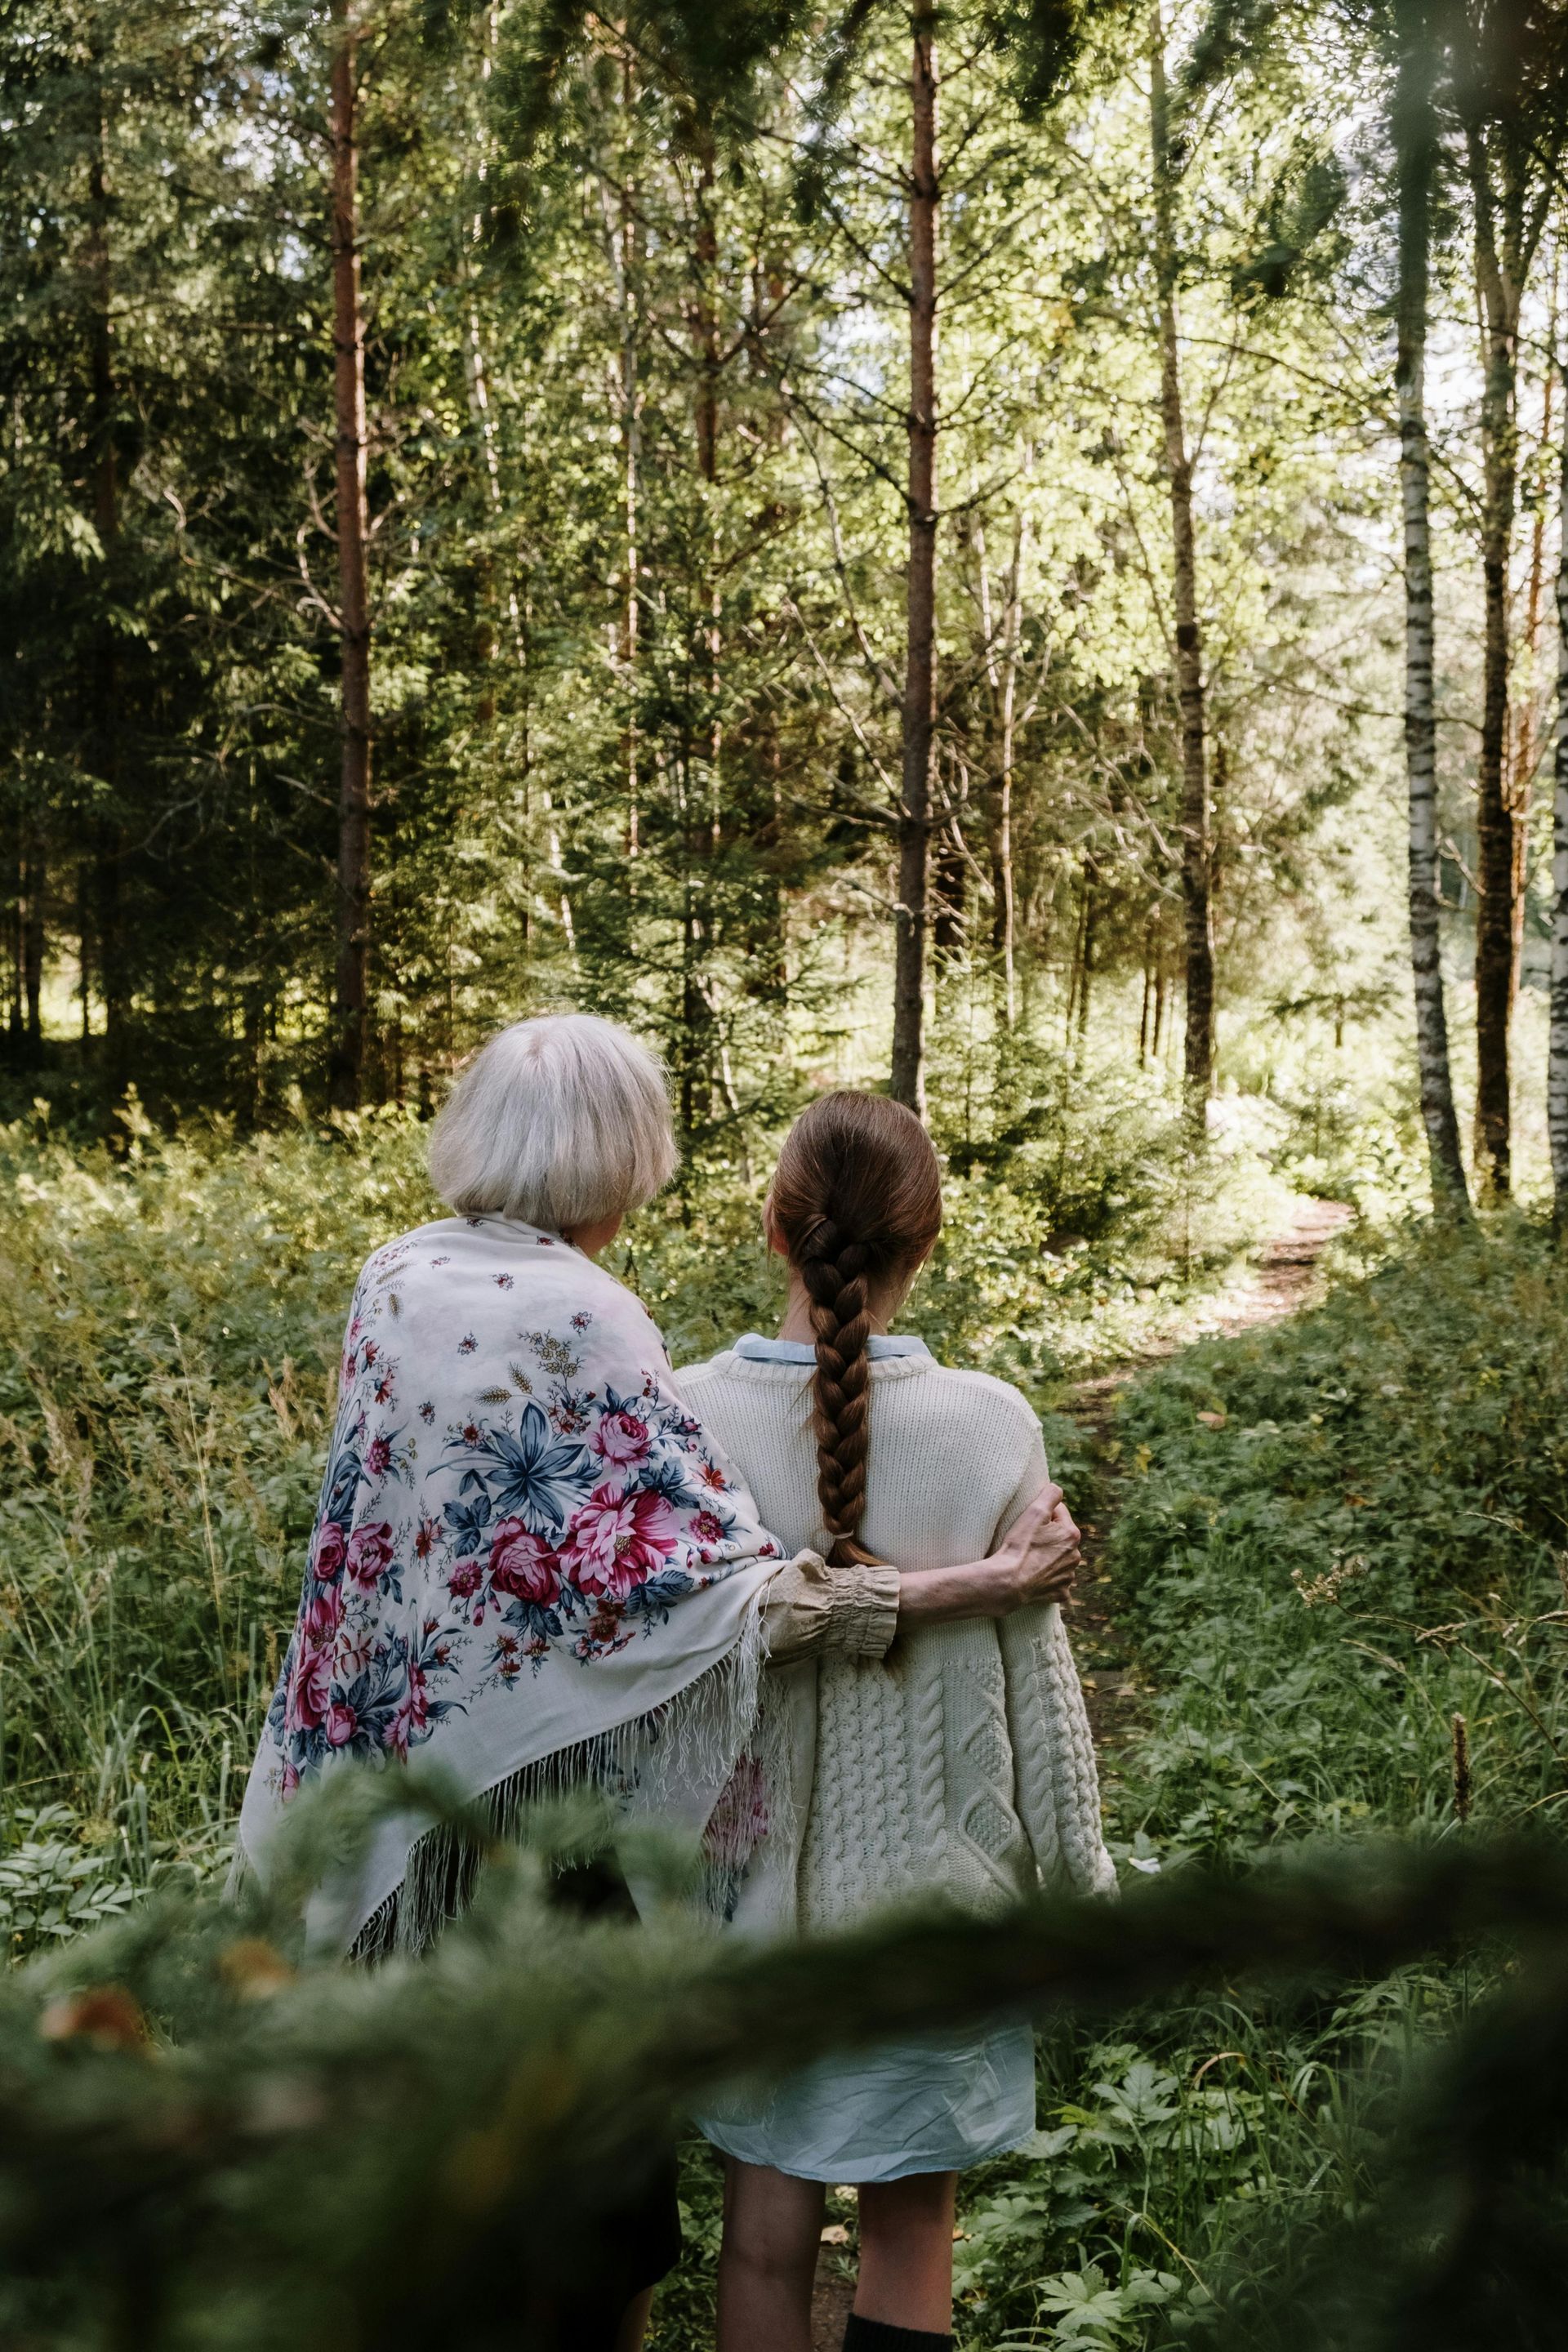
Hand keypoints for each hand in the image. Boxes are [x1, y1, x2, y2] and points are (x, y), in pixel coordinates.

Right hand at [896, 1480, 1081, 1626]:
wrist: (1008, 1582)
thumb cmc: (1019, 1545)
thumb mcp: (1034, 1512)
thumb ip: (1050, 1494)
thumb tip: (1057, 1489)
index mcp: (1072, 1535)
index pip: (1058, 1513)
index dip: (1042, 1515)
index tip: (1028, 1523)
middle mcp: (1075, 1556)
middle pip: (1060, 1537)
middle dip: (1047, 1537)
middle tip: (1027, 1540)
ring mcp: (1068, 1576)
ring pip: (1059, 1560)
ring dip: (1048, 1557)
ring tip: (1028, 1558)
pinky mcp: (1060, 1593)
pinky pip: (1056, 1583)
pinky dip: (1048, 1580)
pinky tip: (1035, 1577)